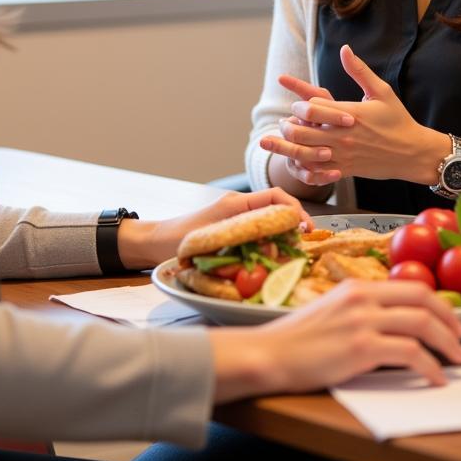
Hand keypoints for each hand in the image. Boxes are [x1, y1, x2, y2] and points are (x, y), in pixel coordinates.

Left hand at [118, 188, 312, 270]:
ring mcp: (236, 221)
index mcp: (236, 203)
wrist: (155, 244)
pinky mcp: (232, 234)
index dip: (295, 210)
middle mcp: (239, 209)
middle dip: (292, 228)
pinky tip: (270, 263)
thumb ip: (242, 242)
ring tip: (288, 258)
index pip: (276, 196)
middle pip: (277, 211)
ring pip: (269, 225)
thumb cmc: (176, 239)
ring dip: (281, 240)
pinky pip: (257, 237)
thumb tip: (273, 250)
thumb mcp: (212, 239)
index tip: (306, 230)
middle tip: (301, 249)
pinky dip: (268, 248)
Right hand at [210, 279, 460, 401]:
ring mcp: (362, 321)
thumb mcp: (331, 311)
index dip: (437, 303)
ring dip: (447, 344)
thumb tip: (392, 323)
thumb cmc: (295, 339)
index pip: (409, 286)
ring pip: (421, 324)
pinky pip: (410, 353)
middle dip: (449, 320)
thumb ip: (360, 310)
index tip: (450, 319)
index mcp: (355, 286)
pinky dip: (430, 367)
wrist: (270, 353)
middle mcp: (362, 297)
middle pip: (422, 300)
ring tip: (457, 359)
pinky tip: (435, 378)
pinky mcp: (362, 348)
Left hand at [260, 45, 443, 186]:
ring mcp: (343, 155)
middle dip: (288, 125)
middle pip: (303, 131)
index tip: (299, 103)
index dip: (301, 104)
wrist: (413, 153)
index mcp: (350, 114)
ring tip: (273, 141)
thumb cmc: (398, 120)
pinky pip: (317, 173)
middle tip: (284, 121)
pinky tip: (294, 163)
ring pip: (305, 154)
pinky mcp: (345, 170)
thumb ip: (359, 70)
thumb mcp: (381, 91)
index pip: (313, 108)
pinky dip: (303, 168)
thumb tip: (344, 48)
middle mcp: (343, 136)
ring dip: (286, 147)